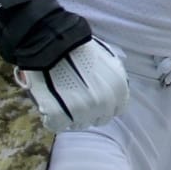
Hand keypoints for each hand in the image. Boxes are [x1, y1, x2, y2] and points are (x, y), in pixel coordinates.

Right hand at [13, 36, 128, 130]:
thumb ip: (113, 80)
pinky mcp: (59, 116)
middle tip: (78, 100)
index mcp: (119, 89)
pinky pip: (58, 126)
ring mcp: (82, 112)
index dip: (106, 106)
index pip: (117, 109)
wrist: (55, 44)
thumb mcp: (109, 61)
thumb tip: (111, 92)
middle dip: (91, 112)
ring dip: (73, 115)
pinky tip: (51, 106)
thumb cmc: (82, 48)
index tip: (96, 100)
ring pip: (79, 124)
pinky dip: (54, 119)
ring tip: (63, 100)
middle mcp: (104, 104)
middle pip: (99, 119)